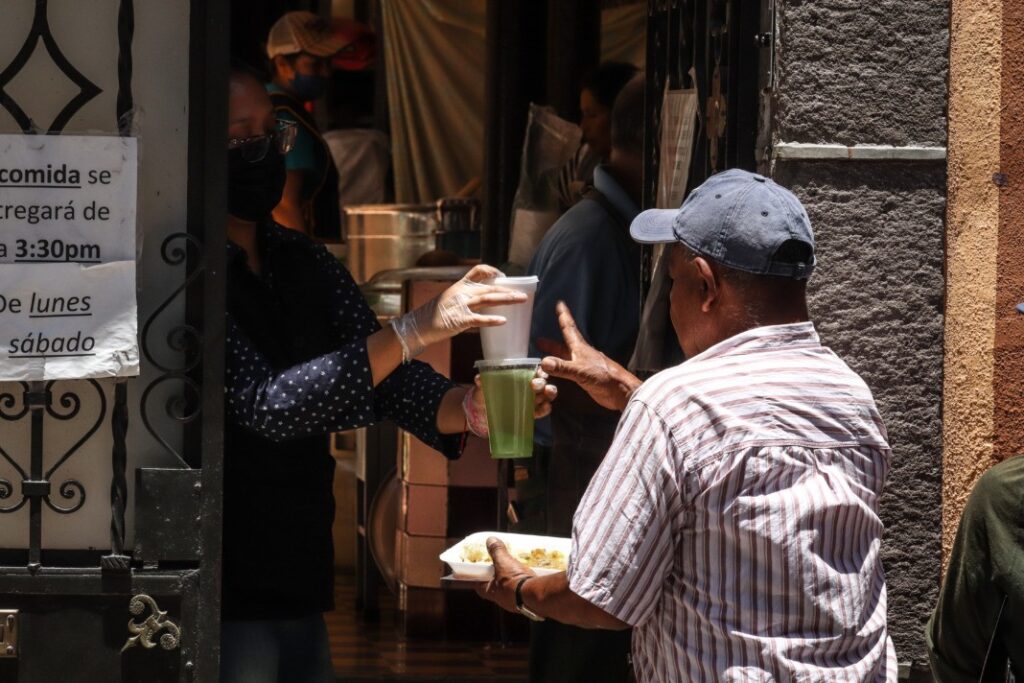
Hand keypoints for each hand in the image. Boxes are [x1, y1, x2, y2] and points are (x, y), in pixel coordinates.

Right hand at [391, 265, 527, 356]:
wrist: (419, 325)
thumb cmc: (435, 314)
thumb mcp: (450, 298)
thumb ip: (466, 296)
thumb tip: (484, 299)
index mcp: (459, 285)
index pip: (478, 271)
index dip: (492, 271)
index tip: (503, 277)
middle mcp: (461, 292)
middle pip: (489, 287)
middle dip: (508, 290)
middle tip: (523, 294)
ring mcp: (460, 305)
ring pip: (487, 299)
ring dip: (506, 299)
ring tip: (520, 300)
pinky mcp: (459, 320)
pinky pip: (478, 319)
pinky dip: (491, 320)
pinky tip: (503, 321)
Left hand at [465, 369, 556, 436]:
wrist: (482, 413)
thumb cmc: (486, 394)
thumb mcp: (483, 387)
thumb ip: (482, 382)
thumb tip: (479, 378)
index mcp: (520, 376)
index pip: (534, 370)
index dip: (540, 369)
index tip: (539, 370)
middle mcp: (529, 387)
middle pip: (542, 382)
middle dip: (542, 382)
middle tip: (535, 384)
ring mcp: (531, 400)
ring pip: (546, 395)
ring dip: (549, 393)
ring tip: (548, 392)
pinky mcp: (531, 413)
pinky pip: (542, 411)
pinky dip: (545, 409)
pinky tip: (546, 406)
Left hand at [474, 537, 535, 613]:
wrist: (534, 595)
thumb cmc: (513, 580)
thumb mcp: (503, 562)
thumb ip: (497, 551)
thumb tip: (491, 541)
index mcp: (489, 591)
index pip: (478, 585)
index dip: (478, 576)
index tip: (479, 569)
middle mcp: (500, 600)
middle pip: (494, 586)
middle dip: (497, 577)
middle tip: (500, 567)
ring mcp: (513, 602)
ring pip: (509, 589)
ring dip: (511, 581)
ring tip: (516, 569)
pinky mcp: (526, 601)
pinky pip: (522, 591)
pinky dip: (523, 584)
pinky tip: (528, 576)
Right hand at [538, 302, 641, 411]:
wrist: (620, 390)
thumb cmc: (605, 376)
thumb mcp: (580, 371)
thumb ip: (562, 367)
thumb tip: (545, 362)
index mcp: (580, 348)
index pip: (569, 328)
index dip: (564, 316)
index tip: (560, 304)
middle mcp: (581, 355)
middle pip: (563, 345)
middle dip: (551, 343)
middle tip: (539, 340)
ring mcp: (583, 366)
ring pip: (565, 359)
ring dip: (554, 357)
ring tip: (543, 358)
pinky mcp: (584, 378)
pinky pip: (567, 371)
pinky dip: (559, 371)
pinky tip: (556, 375)